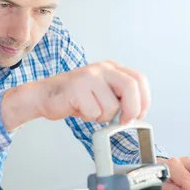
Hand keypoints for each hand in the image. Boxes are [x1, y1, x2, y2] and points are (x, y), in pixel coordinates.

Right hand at [33, 60, 149, 124]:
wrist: (46, 95)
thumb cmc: (76, 97)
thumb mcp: (103, 92)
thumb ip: (120, 98)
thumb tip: (137, 114)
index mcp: (112, 68)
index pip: (139, 79)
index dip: (144, 100)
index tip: (139, 115)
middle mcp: (102, 69)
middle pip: (130, 87)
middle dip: (131, 109)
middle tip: (124, 121)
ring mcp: (89, 76)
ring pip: (111, 106)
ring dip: (103, 117)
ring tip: (91, 111)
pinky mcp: (76, 88)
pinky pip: (94, 112)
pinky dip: (89, 118)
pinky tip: (80, 110)